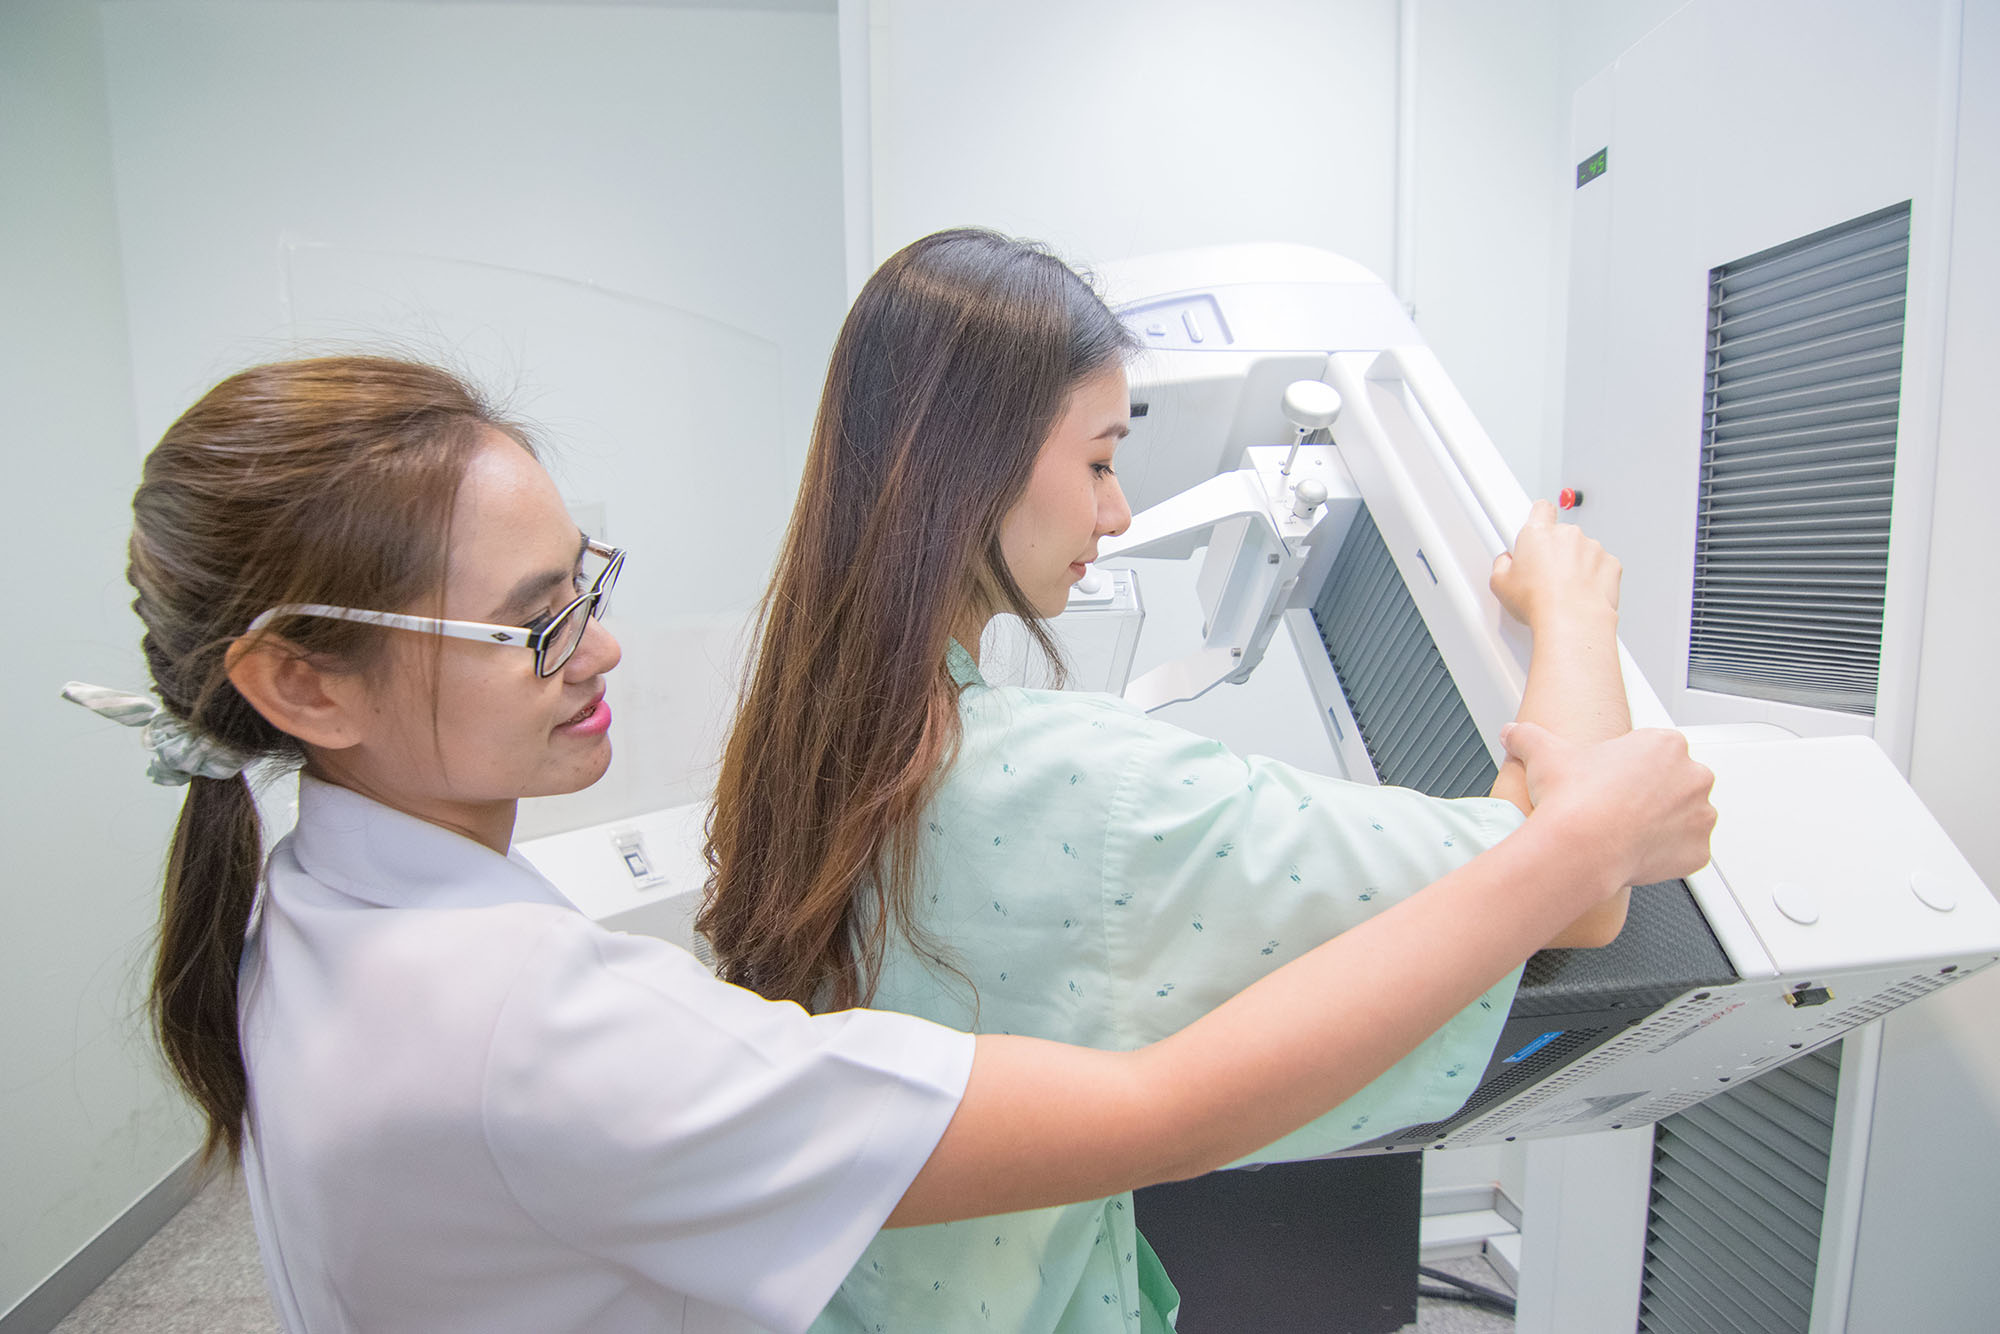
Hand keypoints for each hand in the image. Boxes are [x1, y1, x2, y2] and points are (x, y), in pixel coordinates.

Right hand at [1491, 500, 1619, 629]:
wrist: (1572, 622)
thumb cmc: (1541, 603)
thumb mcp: (1500, 585)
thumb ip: (1502, 564)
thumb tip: (1505, 564)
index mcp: (1538, 533)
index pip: (1540, 509)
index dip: (1538, 517)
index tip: (1535, 528)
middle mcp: (1567, 534)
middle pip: (1561, 533)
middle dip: (1554, 550)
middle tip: (1544, 574)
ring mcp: (1591, 547)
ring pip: (1582, 550)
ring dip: (1574, 564)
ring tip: (1563, 589)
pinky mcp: (1610, 563)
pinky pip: (1601, 565)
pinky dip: (1594, 576)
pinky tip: (1581, 593)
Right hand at [1503, 722, 1716, 889]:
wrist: (1581, 847)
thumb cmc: (1573, 799)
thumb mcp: (1544, 753)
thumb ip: (1528, 736)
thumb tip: (1512, 732)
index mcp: (1665, 744)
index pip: (1657, 753)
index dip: (1631, 769)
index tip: (1611, 782)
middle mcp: (1692, 776)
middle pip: (1677, 783)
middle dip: (1653, 795)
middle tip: (1617, 808)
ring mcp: (1700, 815)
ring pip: (1686, 817)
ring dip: (1664, 823)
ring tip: (1625, 832)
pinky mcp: (1699, 851)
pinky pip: (1686, 851)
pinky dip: (1668, 854)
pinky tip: (1636, 852)